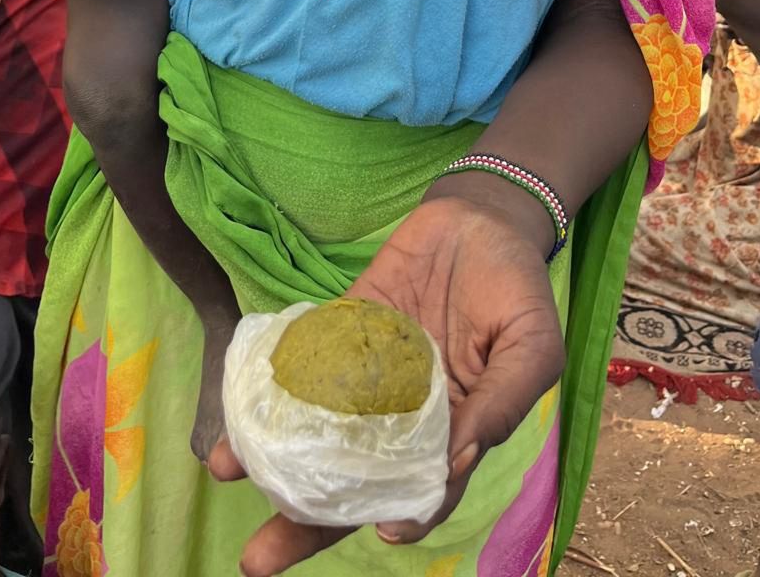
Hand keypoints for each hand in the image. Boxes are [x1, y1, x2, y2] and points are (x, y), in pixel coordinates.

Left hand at [208, 195, 564, 576]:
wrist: (480, 216)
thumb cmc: (516, 288)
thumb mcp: (532, 347)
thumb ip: (502, 403)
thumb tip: (458, 460)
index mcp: (452, 433)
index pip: (419, 492)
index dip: (400, 516)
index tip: (382, 533)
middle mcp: (398, 416)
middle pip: (348, 481)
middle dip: (303, 521)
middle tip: (257, 561)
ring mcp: (364, 373)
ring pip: (314, 427)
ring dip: (269, 453)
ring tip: (227, 470)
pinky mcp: (341, 327)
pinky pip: (302, 360)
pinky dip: (268, 382)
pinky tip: (235, 400)